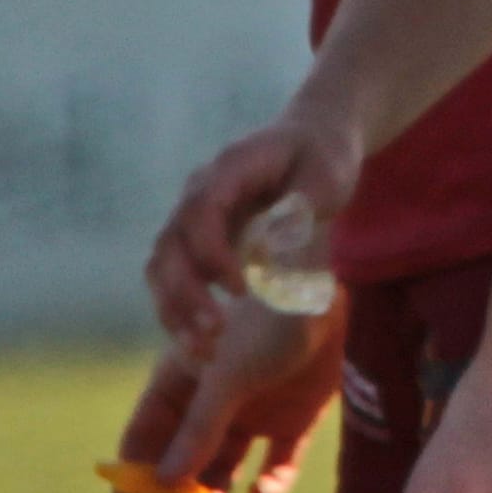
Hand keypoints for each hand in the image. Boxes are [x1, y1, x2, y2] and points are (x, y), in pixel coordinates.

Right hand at [109, 292, 346, 492]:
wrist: (326, 298)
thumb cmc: (266, 325)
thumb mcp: (225, 377)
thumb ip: (198, 430)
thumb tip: (163, 483)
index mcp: (184, 381)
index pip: (146, 435)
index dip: (133, 477)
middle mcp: (215, 401)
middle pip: (184, 457)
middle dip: (178, 492)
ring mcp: (255, 411)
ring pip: (227, 465)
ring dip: (218, 491)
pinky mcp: (294, 419)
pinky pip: (278, 463)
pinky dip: (272, 482)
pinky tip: (264, 489)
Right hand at [146, 113, 358, 359]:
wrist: (314, 141)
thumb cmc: (323, 157)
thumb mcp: (328, 175)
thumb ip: (302, 204)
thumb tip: (275, 242)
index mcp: (230, 169)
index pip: (201, 212)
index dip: (212, 254)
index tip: (240, 290)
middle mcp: (200, 191)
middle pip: (170, 244)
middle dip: (186, 293)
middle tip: (217, 334)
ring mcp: (194, 216)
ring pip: (163, 265)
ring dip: (175, 310)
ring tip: (205, 351)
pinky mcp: (198, 239)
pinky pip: (174, 277)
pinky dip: (180, 311)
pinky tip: (201, 345)